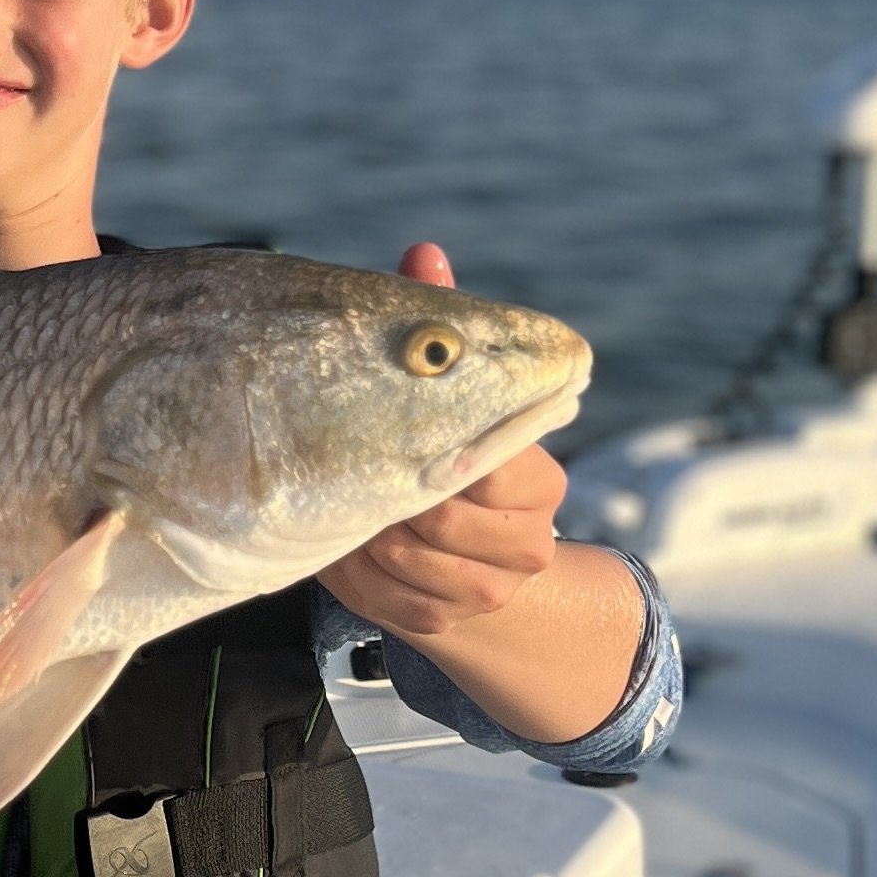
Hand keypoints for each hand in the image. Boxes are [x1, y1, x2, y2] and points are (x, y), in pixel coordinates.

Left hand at [319, 239, 566, 644]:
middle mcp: (528, 541)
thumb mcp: (452, 393)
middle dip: (386, 500)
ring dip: (360, 540)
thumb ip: (442, 323)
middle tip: (350, 475)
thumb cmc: (455, 457)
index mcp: (537, 481)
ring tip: (339, 511)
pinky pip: (386, 605)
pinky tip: (339, 551)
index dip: (430, 453)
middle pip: (439, 522)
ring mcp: (491, 590)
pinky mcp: (448, 624)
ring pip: (407, 567)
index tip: (388, 436)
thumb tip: (424, 252)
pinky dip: (352, 579)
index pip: (484, 464)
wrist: (472, 563)